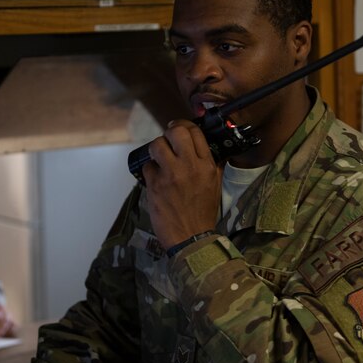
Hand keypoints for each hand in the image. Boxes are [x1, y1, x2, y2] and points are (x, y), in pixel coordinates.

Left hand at [142, 120, 221, 248]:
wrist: (191, 237)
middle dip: (169, 133)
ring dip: (156, 149)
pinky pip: (147, 166)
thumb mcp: (215, 186)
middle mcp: (189, 166)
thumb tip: (209, 148)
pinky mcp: (155, 185)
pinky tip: (154, 179)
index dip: (184, 126)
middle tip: (167, 140)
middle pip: (176, 131)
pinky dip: (149, 170)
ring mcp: (171, 175)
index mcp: (206, 165)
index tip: (179, 130)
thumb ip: (212, 165)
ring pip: (157, 145)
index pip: (195, 132)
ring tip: (158, 158)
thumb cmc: (203, 212)